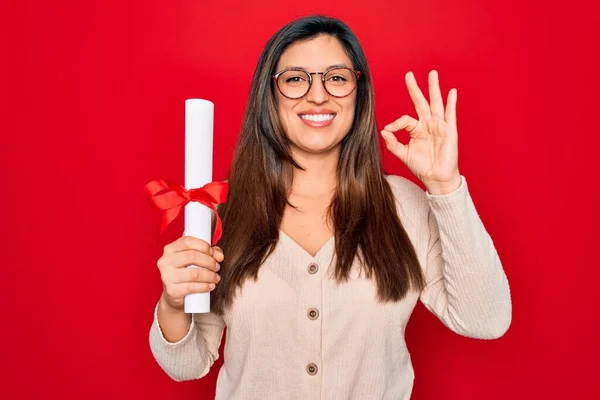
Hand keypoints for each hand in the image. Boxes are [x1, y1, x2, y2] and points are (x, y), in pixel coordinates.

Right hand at [157, 236, 223, 310]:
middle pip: (192, 256)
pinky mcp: (171, 290)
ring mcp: (167, 276)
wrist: (173, 294)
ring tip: (216, 277)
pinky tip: (210, 286)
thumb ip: (208, 253)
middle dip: (209, 261)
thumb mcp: (194, 259)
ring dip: (210, 275)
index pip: (187, 241)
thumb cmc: (185, 272)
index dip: (203, 245)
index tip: (212, 252)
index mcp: (170, 249)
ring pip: (194, 273)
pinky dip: (205, 286)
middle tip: (216, 266)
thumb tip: (219, 256)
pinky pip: (192, 287)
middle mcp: (166, 261)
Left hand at [381, 70, 461, 194]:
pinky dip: (451, 103)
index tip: (389, 129)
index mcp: (417, 129)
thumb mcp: (403, 154)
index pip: (405, 118)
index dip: (396, 123)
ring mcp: (440, 126)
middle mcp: (428, 124)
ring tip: (432, 74)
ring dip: (434, 88)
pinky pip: (450, 114)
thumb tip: (383, 130)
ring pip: (436, 103)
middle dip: (415, 88)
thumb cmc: (422, 166)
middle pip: (421, 102)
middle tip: (409, 74)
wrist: (436, 178)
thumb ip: (393, 143)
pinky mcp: (450, 131)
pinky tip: (451, 92)